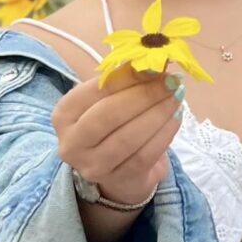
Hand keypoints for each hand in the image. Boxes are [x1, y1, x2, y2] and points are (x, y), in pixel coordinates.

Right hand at [51, 64, 183, 205]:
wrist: (117, 173)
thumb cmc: (111, 128)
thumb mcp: (108, 101)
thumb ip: (124, 81)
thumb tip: (154, 61)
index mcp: (64, 114)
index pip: (97, 91)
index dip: (128, 77)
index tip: (155, 65)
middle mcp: (72, 143)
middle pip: (110, 114)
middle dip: (145, 95)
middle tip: (171, 81)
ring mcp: (93, 166)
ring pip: (129, 137)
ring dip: (158, 113)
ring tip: (176, 97)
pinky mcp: (119, 180)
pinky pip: (146, 155)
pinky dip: (165, 133)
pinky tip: (176, 117)